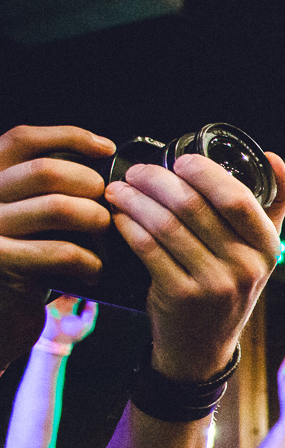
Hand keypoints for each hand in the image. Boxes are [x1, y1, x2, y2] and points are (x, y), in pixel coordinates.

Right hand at [0, 126, 114, 369]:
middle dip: (92, 186)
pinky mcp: (2, 262)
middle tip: (110, 206)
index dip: (68, 137)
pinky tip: (96, 268)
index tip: (107, 148)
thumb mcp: (31, 212)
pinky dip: (90, 259)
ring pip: (58, 208)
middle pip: (47, 172)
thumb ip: (50, 184)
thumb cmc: (29, 256)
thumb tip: (104, 156)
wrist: (1, 311)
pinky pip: (61, 251)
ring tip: (104, 237)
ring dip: (96, 221)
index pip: (23, 139)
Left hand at [106, 150, 284, 381]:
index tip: (179, 160)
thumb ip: (273, 204)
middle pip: (193, 206)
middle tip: (136, 172)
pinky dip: (127, 225)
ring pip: (165, 224)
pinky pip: (146, 248)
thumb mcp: (259, 251)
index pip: (236, 197)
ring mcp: (213, 285)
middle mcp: (246, 267)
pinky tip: (119, 215)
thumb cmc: (228, 286)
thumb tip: (273, 157)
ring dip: (134, 200)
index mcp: (268, 248)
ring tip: (119, 189)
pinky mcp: (180, 297)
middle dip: (156, 179)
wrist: (203, 346)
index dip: (203, 172)